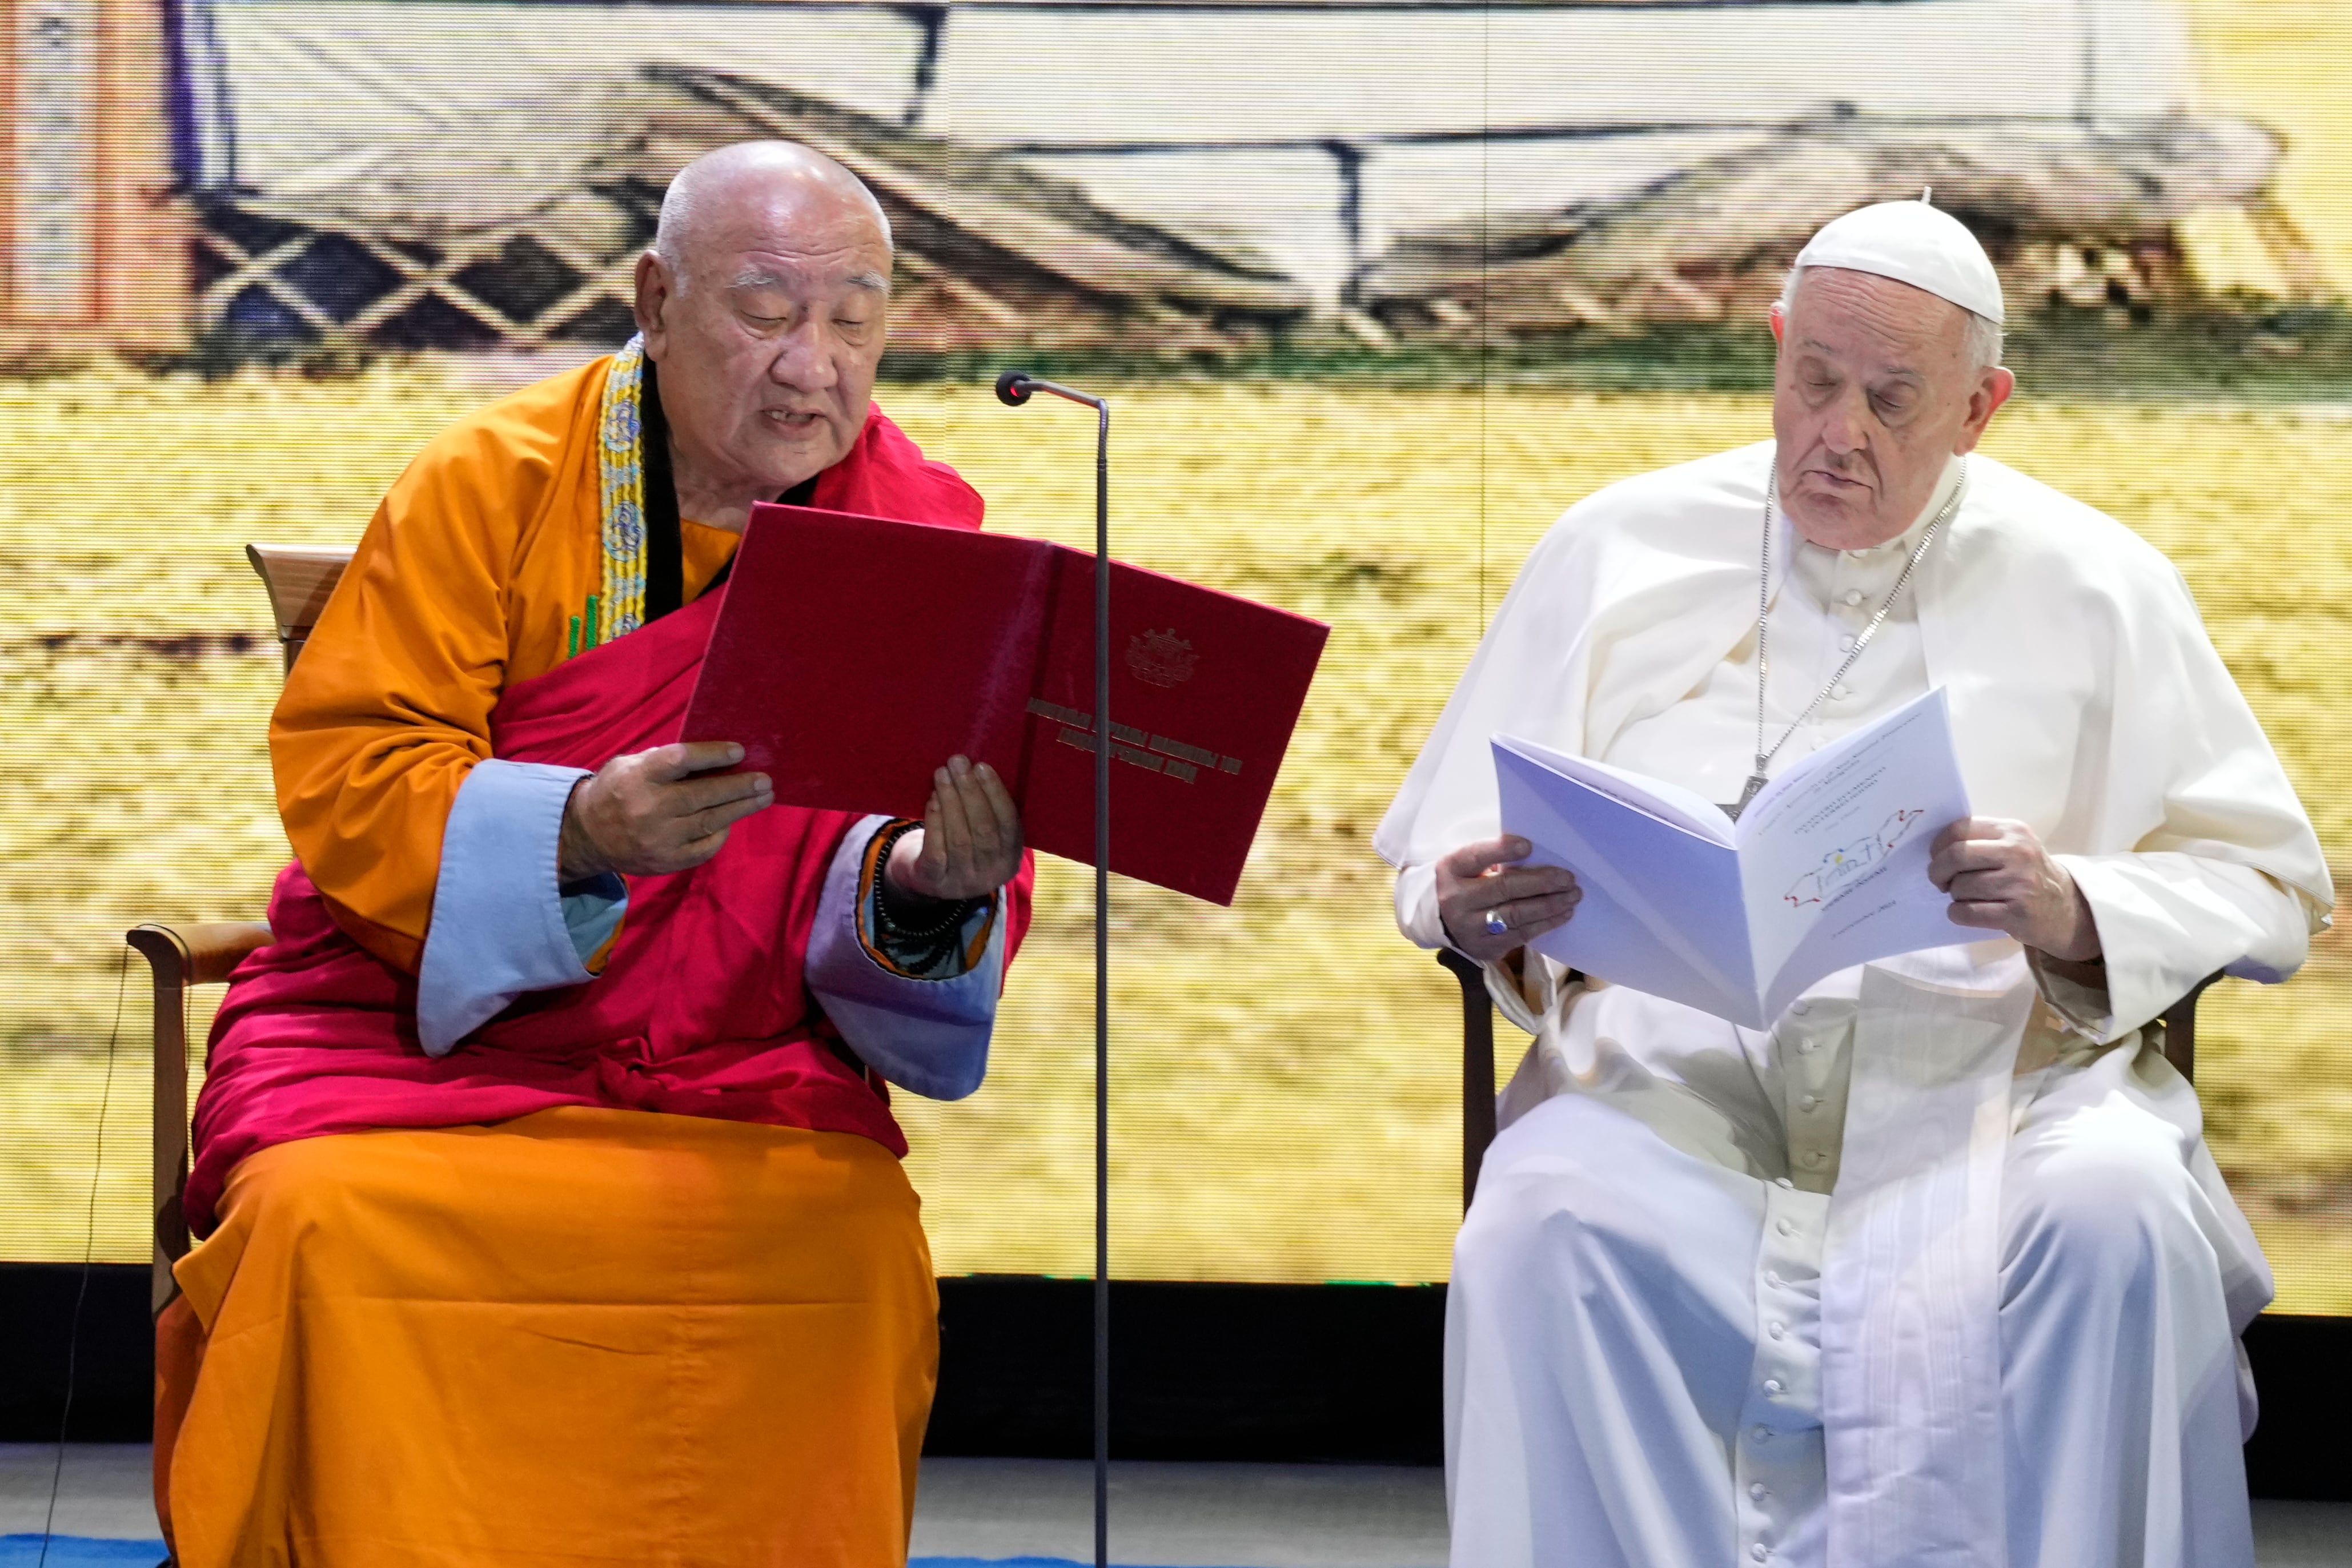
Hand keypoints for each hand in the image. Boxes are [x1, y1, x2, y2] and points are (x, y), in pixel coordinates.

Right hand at [557, 741, 771, 880]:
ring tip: (764, 797)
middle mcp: (649, 808)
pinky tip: (732, 820)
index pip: (681, 761)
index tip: (739, 751)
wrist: (587, 835)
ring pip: (709, 822)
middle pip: (703, 795)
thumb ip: (664, 760)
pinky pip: (703, 848)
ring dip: (741, 808)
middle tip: (766, 780)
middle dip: (739, 786)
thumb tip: (712, 757)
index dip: (712, 755)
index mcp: (639, 777)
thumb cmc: (617, 790)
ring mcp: (658, 839)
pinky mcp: (665, 861)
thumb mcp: (630, 764)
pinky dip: (720, 834)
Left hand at [885, 756, 1023, 905]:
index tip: (981, 767)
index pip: (1009, 824)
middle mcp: (990, 875)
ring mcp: (963, 882)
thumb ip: (989, 811)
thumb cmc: (962, 843)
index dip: (996, 794)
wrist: (929, 879)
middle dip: (970, 792)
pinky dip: (935, 821)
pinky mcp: (935, 881)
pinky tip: (932, 799)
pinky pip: (936, 850)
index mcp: (1010, 860)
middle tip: (958, 763)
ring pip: (959, 838)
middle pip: (984, 830)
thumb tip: (979, 769)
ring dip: (950, 801)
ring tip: (942, 774)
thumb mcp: (985, 836)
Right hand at [1435, 835, 1581, 963]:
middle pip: (1504, 888)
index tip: (1528, 845)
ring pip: (1517, 915)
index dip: (1502, 850)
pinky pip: (1521, 935)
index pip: (1476, 857)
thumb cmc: (1465, 884)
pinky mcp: (1486, 948)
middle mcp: (1457, 901)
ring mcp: (1471, 928)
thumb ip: (1492, 858)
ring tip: (1572, 895)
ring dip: (1550, 905)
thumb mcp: (1468, 865)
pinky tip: (1563, 914)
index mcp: (1452, 871)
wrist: (1442, 922)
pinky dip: (1546, 923)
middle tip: (1568, 878)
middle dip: (1541, 882)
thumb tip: (1534, 855)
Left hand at [1927, 816, 2100, 960]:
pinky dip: (1957, 913)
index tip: (1935, 857)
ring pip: (1961, 886)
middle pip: (1956, 856)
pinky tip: (1964, 912)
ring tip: (1966, 896)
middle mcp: (2018, 853)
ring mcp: (2019, 884)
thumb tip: (1935, 848)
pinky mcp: (2017, 913)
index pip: (1960, 829)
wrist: (2065, 908)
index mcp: (2012, 831)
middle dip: (1938, 871)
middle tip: (1940, 880)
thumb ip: (1979, 840)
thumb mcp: (2012, 846)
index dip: (1938, 845)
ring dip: (1954, 895)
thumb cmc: (2027, 874)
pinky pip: (1968, 912)